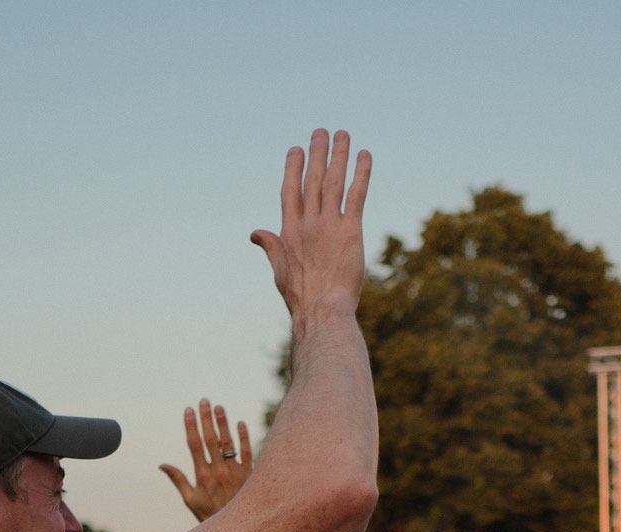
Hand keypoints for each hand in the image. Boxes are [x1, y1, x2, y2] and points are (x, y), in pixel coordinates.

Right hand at [160, 399, 252, 522]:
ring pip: (228, 443)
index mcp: (202, 476)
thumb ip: (178, 480)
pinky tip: (240, 423)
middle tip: (204, 401)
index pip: (194, 445)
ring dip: (223, 423)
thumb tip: (162, 465)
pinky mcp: (249, 474)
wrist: (236, 528)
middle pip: (211, 439)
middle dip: (206, 418)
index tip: (188, 410)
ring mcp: (235, 472)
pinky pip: (247, 452)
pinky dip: (244, 437)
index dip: (191, 426)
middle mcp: (219, 472)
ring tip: (219, 407)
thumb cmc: (210, 515)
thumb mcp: (190, 500)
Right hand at [252, 129, 370, 321]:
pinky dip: (361, 174)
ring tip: (343, 134)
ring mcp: (328, 225)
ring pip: (334, 181)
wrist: (321, 310)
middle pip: (313, 179)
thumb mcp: (279, 269)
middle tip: (321, 131)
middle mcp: (307, 223)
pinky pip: (356, 195)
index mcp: (289, 231)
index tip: (296, 149)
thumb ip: (270, 246)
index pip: (290, 190)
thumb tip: (255, 232)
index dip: (294, 168)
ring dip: (339, 155)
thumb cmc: (301, 297)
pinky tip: (365, 156)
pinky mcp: (350, 231)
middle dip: (317, 153)